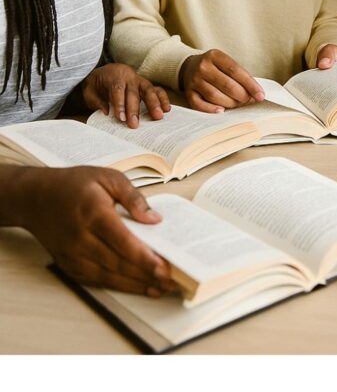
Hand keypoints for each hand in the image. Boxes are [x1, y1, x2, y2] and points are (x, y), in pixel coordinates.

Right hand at [20, 166, 176, 294]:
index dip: (145, 259)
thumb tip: (154, 219)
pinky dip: (117, 286)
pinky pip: (95, 280)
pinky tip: (135, 286)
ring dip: (135, 285)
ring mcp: (73, 255)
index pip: (124, 242)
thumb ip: (133, 197)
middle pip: (119, 264)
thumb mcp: (107, 177)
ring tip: (159, 289)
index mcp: (95, 213)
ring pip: (108, 277)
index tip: (166, 269)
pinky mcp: (68, 265)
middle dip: (147, 276)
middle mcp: (82, 238)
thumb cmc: (74, 184)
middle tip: (171, 283)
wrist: (35, 198)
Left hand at [82, 64, 170, 128]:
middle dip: (134, 109)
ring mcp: (139, 79)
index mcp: (114, 76)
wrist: (104, 72)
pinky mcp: (146, 84)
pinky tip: (166, 109)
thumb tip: (107, 112)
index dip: (120, 104)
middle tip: (134, 124)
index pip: (118, 90)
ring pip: (148, 89)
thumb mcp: (89, 91)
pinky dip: (162, 98)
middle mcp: (128, 76)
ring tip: (158, 116)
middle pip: (133, 92)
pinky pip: (157, 89)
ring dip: (154, 103)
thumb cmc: (96, 84)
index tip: (121, 118)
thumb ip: (96, 101)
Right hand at [179, 49, 264, 111]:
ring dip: (230, 104)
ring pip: (214, 96)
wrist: (190, 67)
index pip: (235, 70)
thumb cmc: (215, 68)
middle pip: (226, 84)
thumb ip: (240, 76)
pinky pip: (200, 104)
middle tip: (249, 101)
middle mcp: (203, 66)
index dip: (250, 84)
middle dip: (242, 96)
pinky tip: (221, 110)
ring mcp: (194, 79)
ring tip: (238, 105)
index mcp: (215, 55)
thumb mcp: (226, 64)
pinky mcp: (188, 92)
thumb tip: (256, 94)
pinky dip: (211, 109)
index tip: (261, 95)